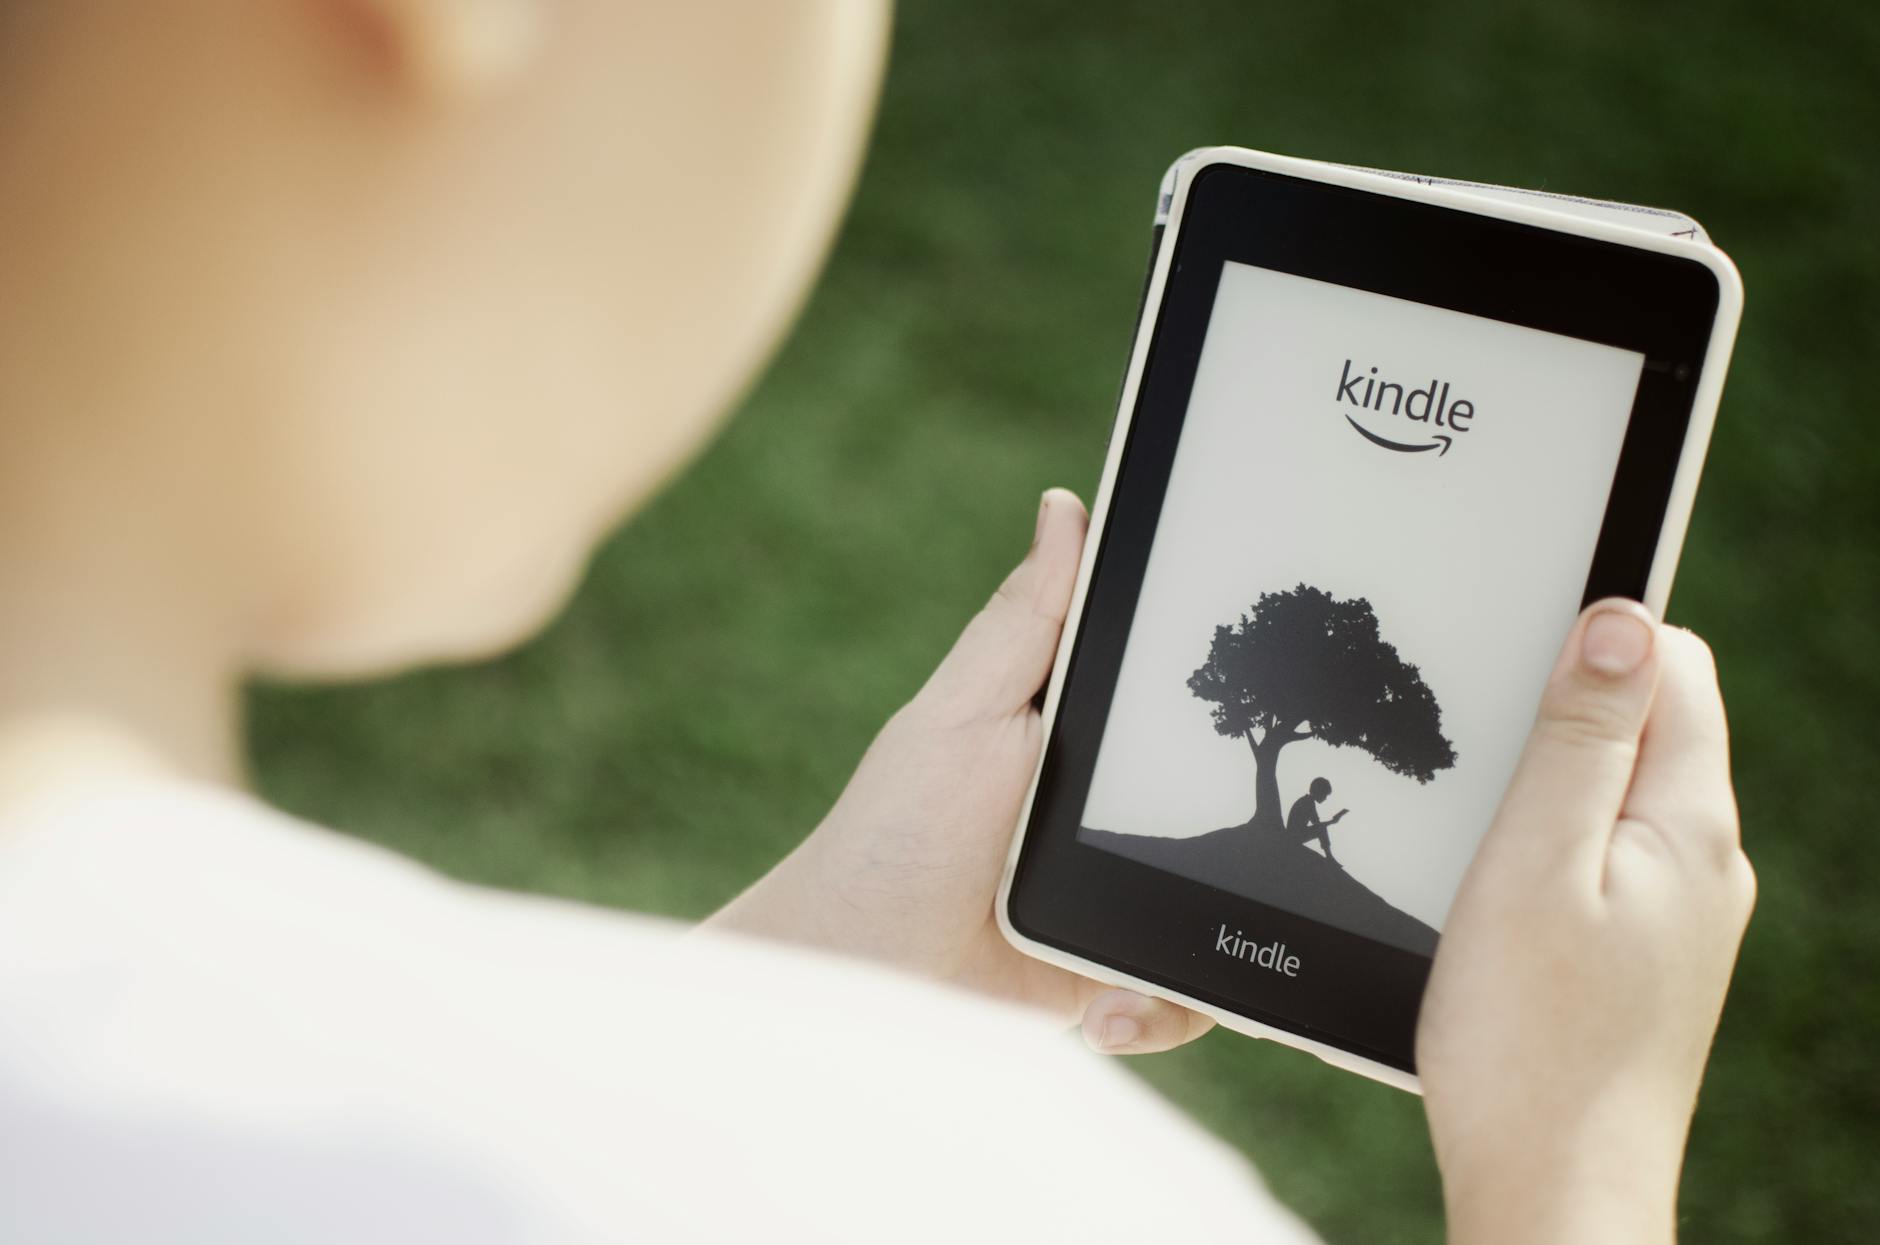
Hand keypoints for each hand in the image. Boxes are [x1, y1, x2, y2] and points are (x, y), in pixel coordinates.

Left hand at [708, 489, 1213, 1054]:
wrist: (856, 969)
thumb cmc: (895, 832)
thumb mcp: (963, 714)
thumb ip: (1024, 624)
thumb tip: (1066, 505)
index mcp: (1082, 730)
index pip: (1182, 694)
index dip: (1241, 686)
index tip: (1291, 680)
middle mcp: (1115, 807)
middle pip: (1231, 803)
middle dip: (1255, 836)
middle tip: (1260, 854)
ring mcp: (1123, 891)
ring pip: (1227, 905)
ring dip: (1208, 942)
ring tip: (1136, 959)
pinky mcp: (1117, 970)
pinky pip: (1184, 990)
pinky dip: (1155, 1004)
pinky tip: (1102, 1007)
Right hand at [1418, 601, 1753, 1244]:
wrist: (1553, 1192)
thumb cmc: (1528, 1040)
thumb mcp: (1535, 864)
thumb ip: (1580, 740)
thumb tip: (1620, 620)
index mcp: (1690, 826)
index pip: (1675, 664)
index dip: (1596, 633)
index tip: (1509, 651)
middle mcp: (1706, 865)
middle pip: (1650, 724)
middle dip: (1564, 707)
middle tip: (1472, 750)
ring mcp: (1681, 918)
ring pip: (1620, 794)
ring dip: (1550, 783)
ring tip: (1474, 832)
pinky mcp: (1645, 960)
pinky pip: (1606, 858)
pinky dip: (1550, 846)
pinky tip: (1494, 893)